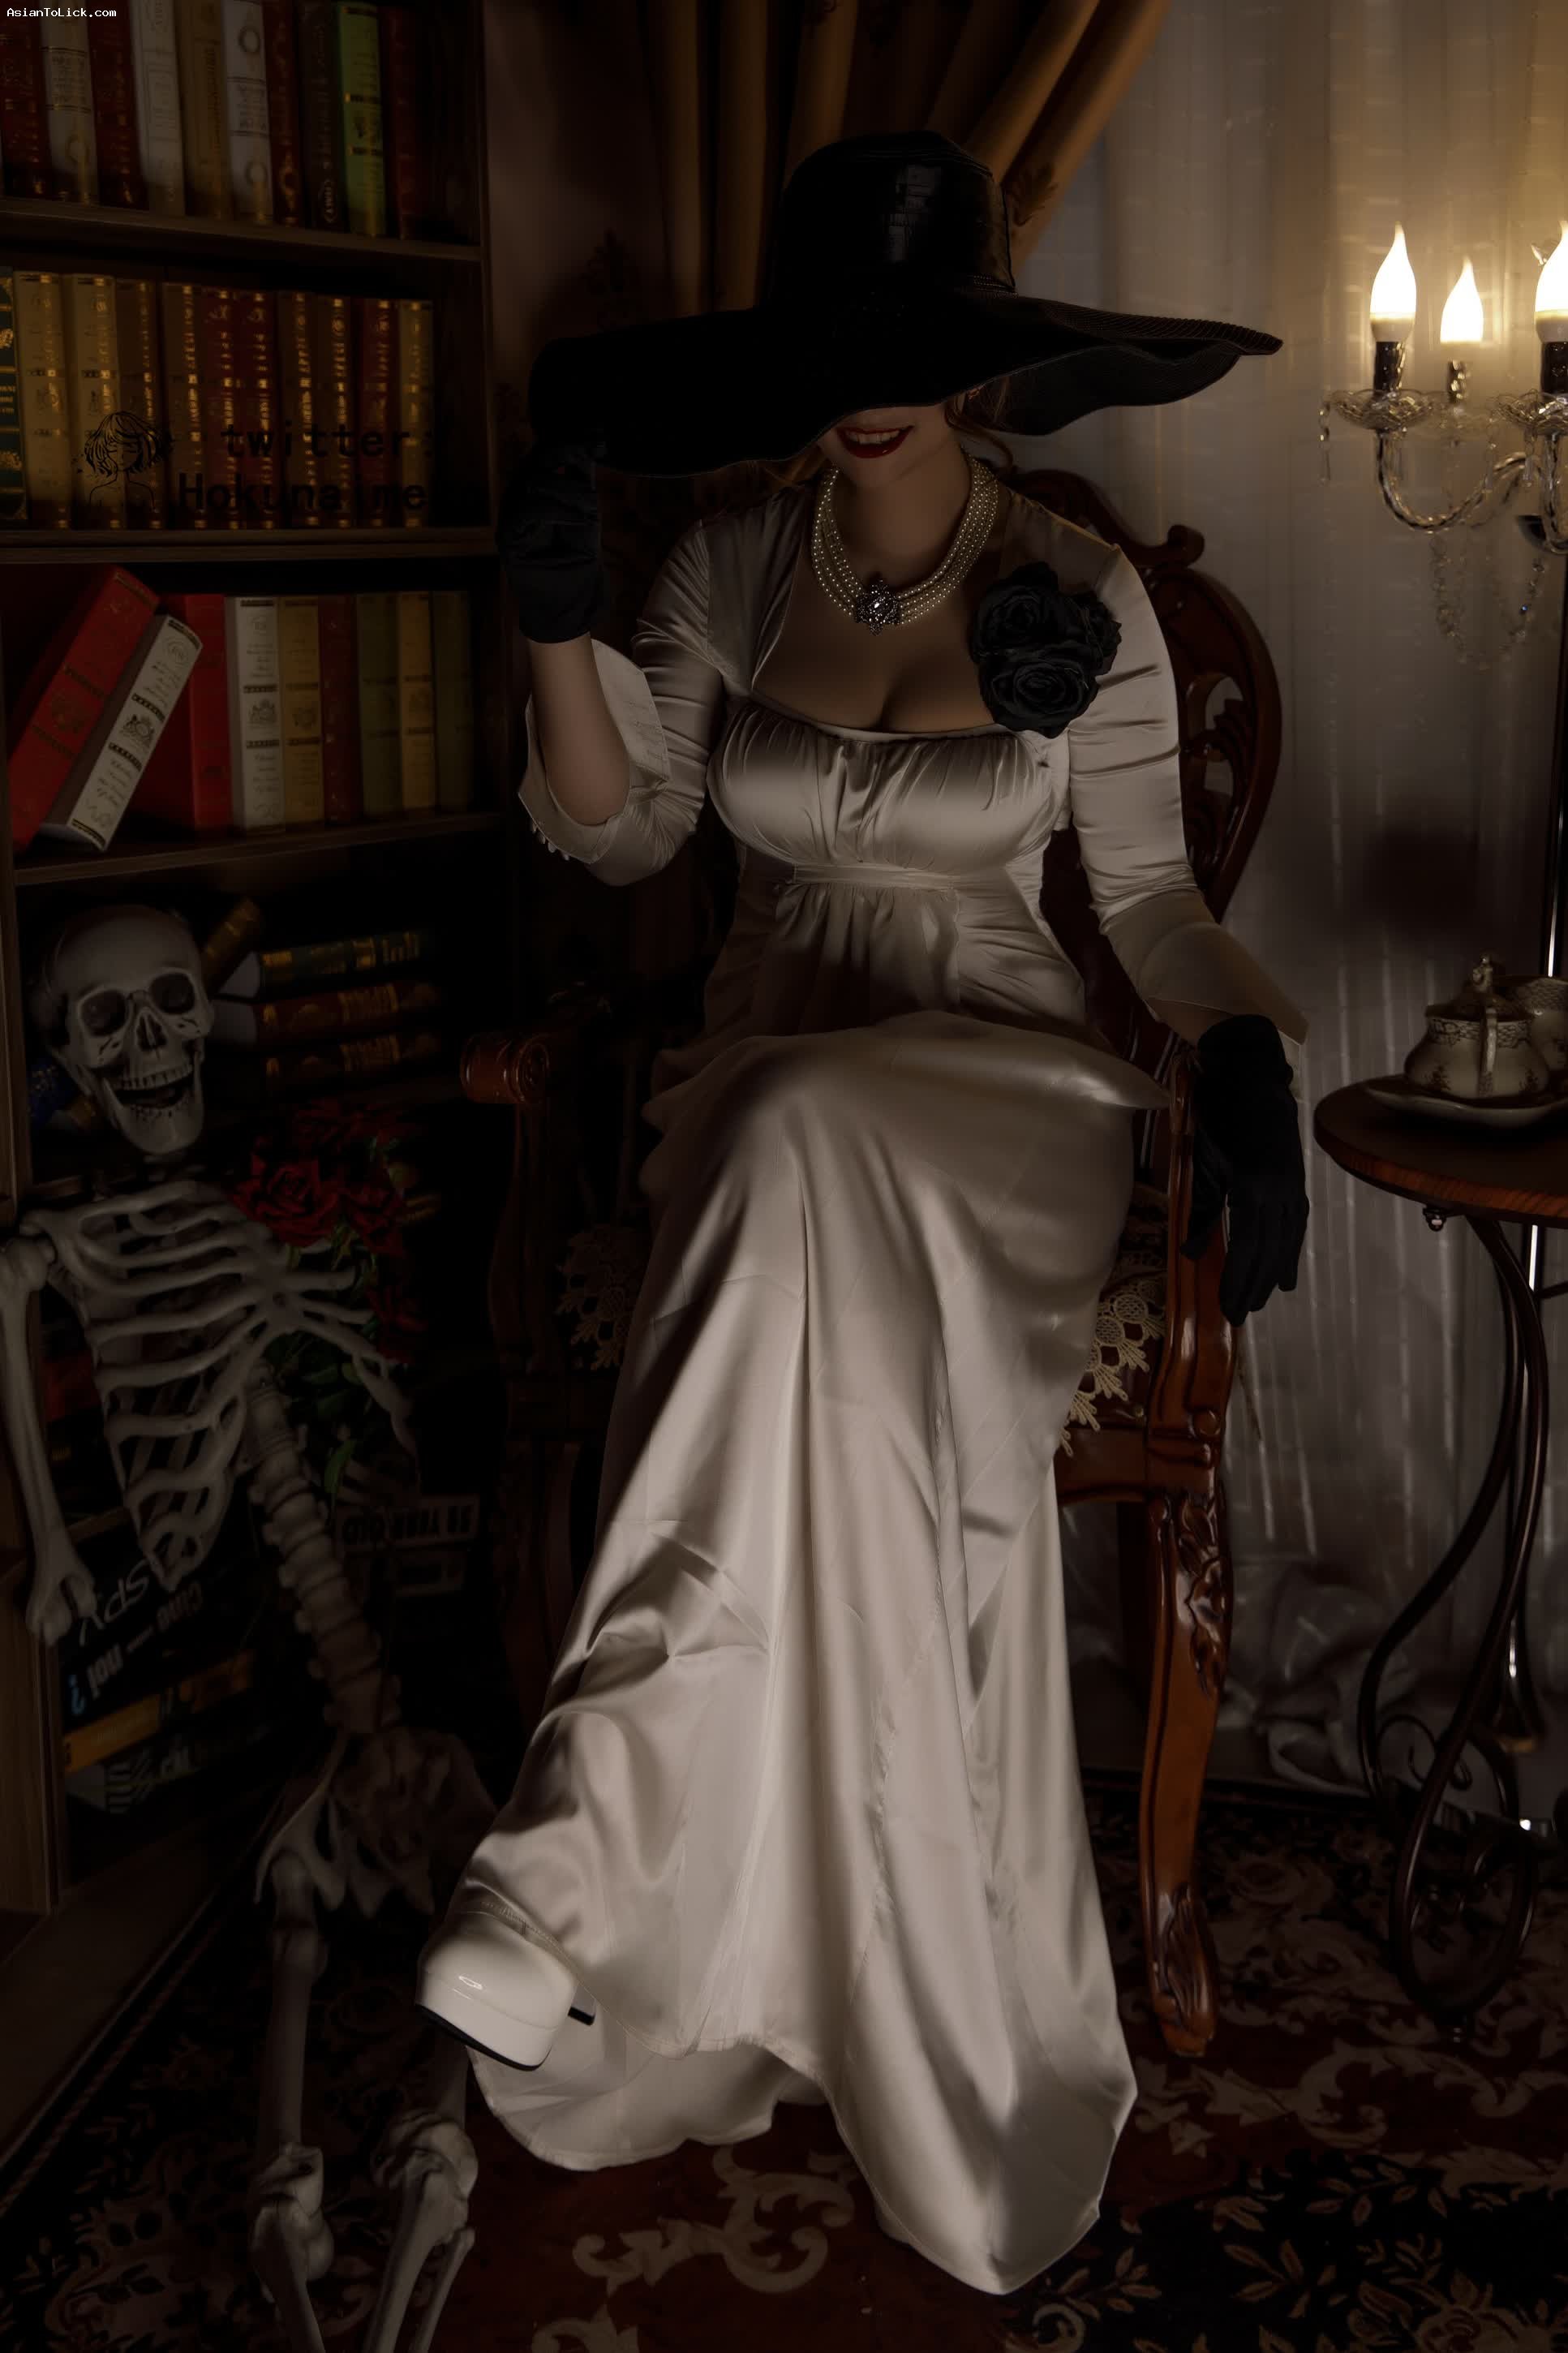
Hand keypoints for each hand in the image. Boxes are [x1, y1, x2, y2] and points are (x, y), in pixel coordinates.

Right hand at [496, 436, 606, 643]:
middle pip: (536, 462)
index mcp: (534, 489)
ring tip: (589, 509)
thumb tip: (590, 442)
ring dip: (567, 491)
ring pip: (532, 483)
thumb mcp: (584, 512)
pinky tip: (578, 520)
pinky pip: (528, 511)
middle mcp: (517, 498)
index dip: (569, 443)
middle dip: (566, 456)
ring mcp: (509, 516)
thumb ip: (582, 481)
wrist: (565, 601)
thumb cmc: (575, 559)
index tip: (597, 438)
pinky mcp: (508, 537)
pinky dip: (556, 511)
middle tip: (589, 459)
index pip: (545, 455)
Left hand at [1179, 1014, 1308, 1325]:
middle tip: (1246, 1312)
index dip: (1240, 1280)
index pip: (1248, 1247)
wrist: (1251, 1076)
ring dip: (1277, 1267)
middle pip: (1270, 1248)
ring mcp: (1292, 1182)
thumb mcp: (1203, 1162)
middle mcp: (1279, 1190)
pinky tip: (1286, 1258)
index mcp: (1252, 1188)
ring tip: (1271, 1294)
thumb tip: (1191, 1253)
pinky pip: (1297, 1218)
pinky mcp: (1295, 1174)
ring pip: (1288, 1236)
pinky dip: (1292, 1242)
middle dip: (1257, 1282)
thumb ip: (1202, 1209)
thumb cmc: (1218, 1115)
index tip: (1231, 1308)